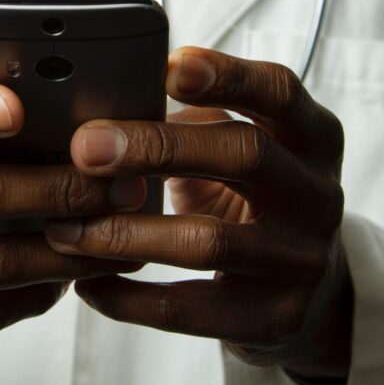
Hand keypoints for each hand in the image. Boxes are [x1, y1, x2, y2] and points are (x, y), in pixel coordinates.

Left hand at [43, 48, 351, 382]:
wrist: (312, 293)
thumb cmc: (254, 199)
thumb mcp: (244, 148)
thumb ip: (195, 120)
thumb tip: (104, 103)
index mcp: (312, 137)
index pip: (279, 92)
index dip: (227, 75)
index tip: (168, 66)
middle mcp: (318, 195)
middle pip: (245, 154)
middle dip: (157, 146)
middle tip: (85, 148)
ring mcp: (301, 260)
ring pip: (208, 241)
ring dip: (124, 232)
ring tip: (65, 227)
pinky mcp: (275, 318)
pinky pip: (189, 310)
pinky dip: (129, 298)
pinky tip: (87, 283)